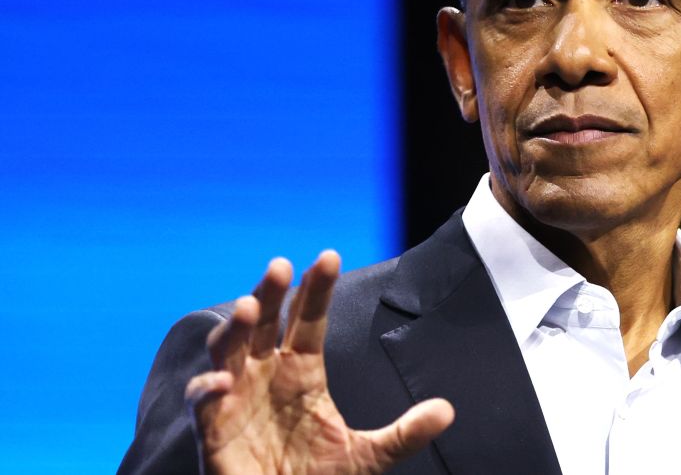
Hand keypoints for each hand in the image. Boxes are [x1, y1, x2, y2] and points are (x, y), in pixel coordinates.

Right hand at [185, 251, 453, 473]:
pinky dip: (206, 388)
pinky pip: (203, 401)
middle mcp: (267, 375)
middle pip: (265, 322)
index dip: (316, 290)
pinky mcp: (213, 429)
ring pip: (228, 349)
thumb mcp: (369, 457)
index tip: (328, 257)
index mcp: (303, 372)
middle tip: (279, 265)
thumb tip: (447, 411)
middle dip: (270, 293)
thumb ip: (404, 433)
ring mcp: (236, 397)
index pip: (308, 320)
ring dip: (234, 328)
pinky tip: (222, 381)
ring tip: (248, 307)